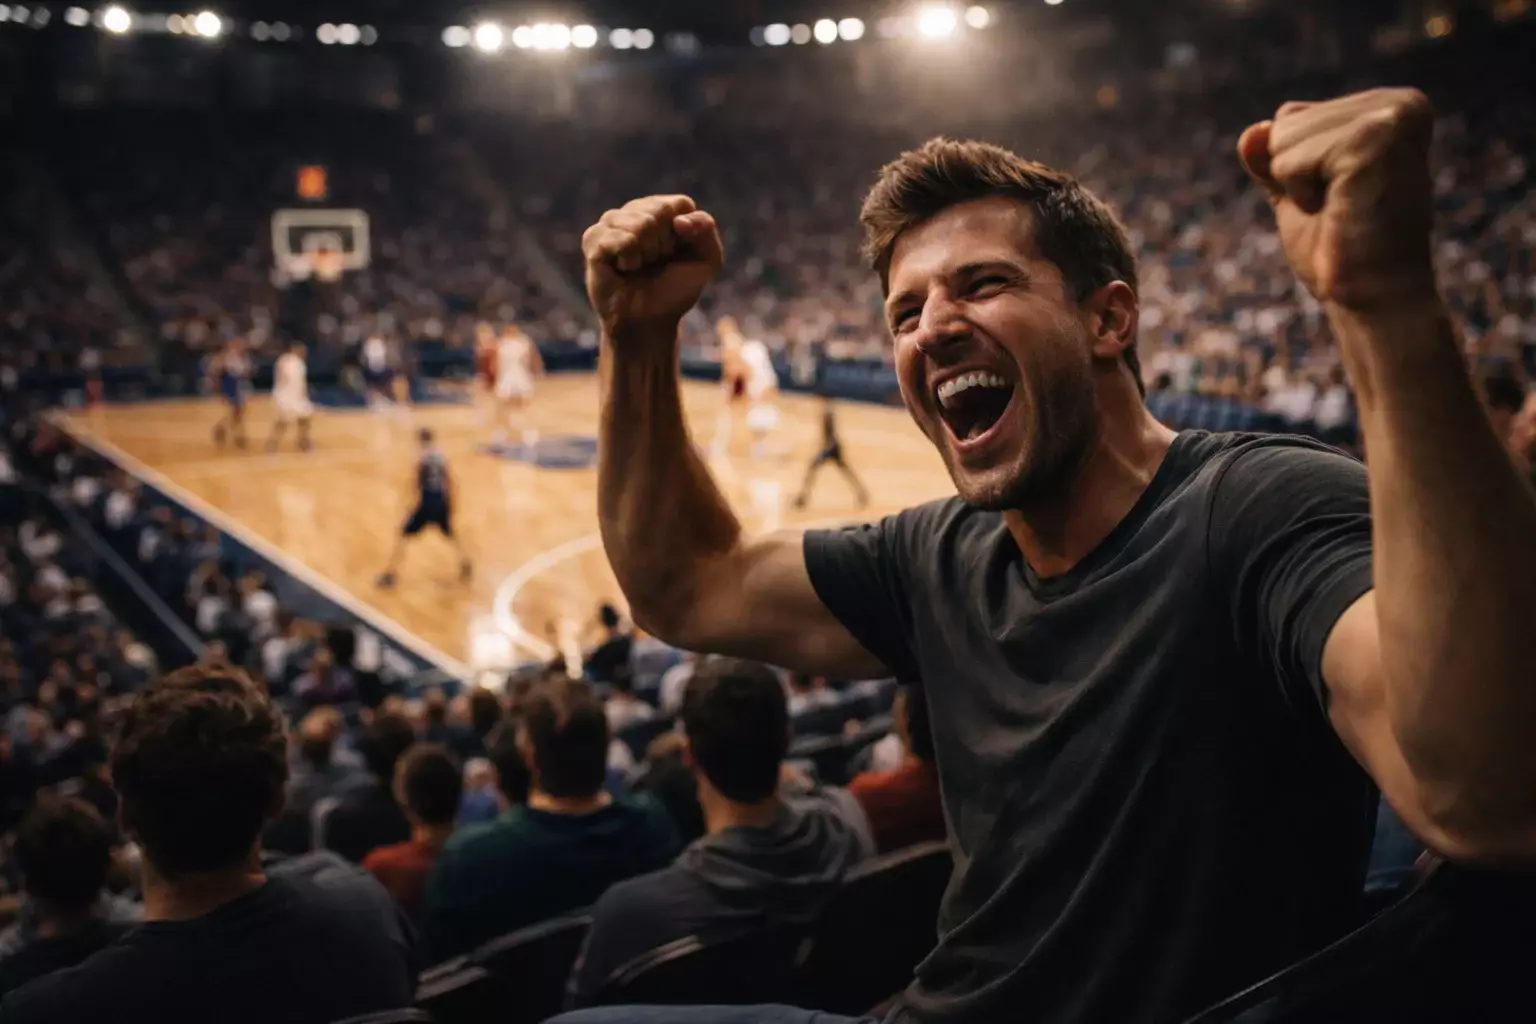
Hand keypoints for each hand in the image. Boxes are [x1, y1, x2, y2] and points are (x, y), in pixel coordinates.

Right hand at [581, 195, 724, 334]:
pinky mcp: (593, 238)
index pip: (681, 205)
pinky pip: (621, 239)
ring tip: (639, 266)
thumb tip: (679, 221)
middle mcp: (636, 210)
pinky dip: (630, 260)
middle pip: (660, 210)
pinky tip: (624, 268)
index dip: (685, 234)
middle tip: (655, 262)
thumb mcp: (707, 259)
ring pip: (641, 223)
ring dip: (647, 253)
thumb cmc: (675, 289)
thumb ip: (705, 228)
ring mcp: (611, 222)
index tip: (677, 254)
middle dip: (664, 245)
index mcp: (663, 210)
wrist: (648, 321)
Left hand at [1239, 89, 1435, 312]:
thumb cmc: (1342, 253)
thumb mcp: (1297, 195)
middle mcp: (1399, 103)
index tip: (1338, 200)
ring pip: (1281, 137)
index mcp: (1390, 109)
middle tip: (1341, 209)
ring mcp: (1390, 117)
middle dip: (1295, 177)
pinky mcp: (1373, 139)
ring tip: (1343, 210)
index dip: (1296, 171)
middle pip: (1284, 121)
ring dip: (1297, 187)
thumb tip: (1250, 133)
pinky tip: (1340, 210)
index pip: (1291, 115)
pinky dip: (1299, 195)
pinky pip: (1287, 160)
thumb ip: (1273, 159)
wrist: (1375, 299)